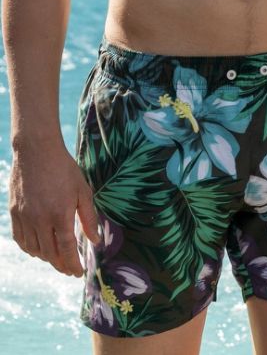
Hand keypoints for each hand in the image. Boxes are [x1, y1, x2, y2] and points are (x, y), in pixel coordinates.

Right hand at [9, 140, 99, 276]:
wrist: (37, 150)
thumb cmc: (63, 168)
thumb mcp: (82, 190)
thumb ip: (88, 217)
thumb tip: (94, 240)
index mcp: (60, 214)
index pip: (66, 249)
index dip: (72, 264)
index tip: (78, 272)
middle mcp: (40, 219)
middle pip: (50, 253)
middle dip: (61, 265)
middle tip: (69, 268)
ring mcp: (25, 217)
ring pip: (34, 249)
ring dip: (46, 258)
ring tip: (56, 257)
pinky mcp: (15, 212)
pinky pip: (20, 239)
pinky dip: (30, 248)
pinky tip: (38, 248)